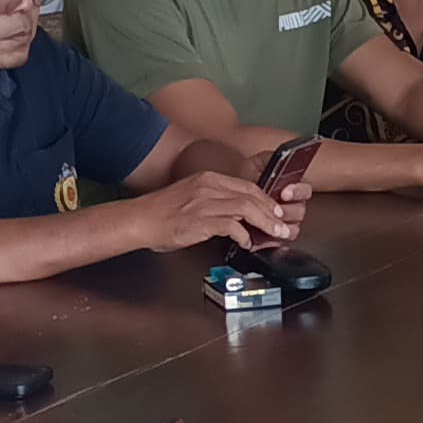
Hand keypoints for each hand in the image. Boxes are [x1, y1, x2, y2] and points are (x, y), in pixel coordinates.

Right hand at [137, 171, 297, 253]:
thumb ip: (214, 201)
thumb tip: (237, 216)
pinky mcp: (200, 220)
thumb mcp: (191, 196)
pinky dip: (243, 235)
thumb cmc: (162, 213)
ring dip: (264, 224)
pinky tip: (246, 243)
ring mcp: (204, 203)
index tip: (275, 212)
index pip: (247, 186)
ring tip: (274, 235)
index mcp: (208, 179)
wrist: (139, 219)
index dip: (265, 200)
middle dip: (271, 213)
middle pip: (251, 196)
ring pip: (246, 209)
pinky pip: (231, 225)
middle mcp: (208, 187)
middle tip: (283, 227)